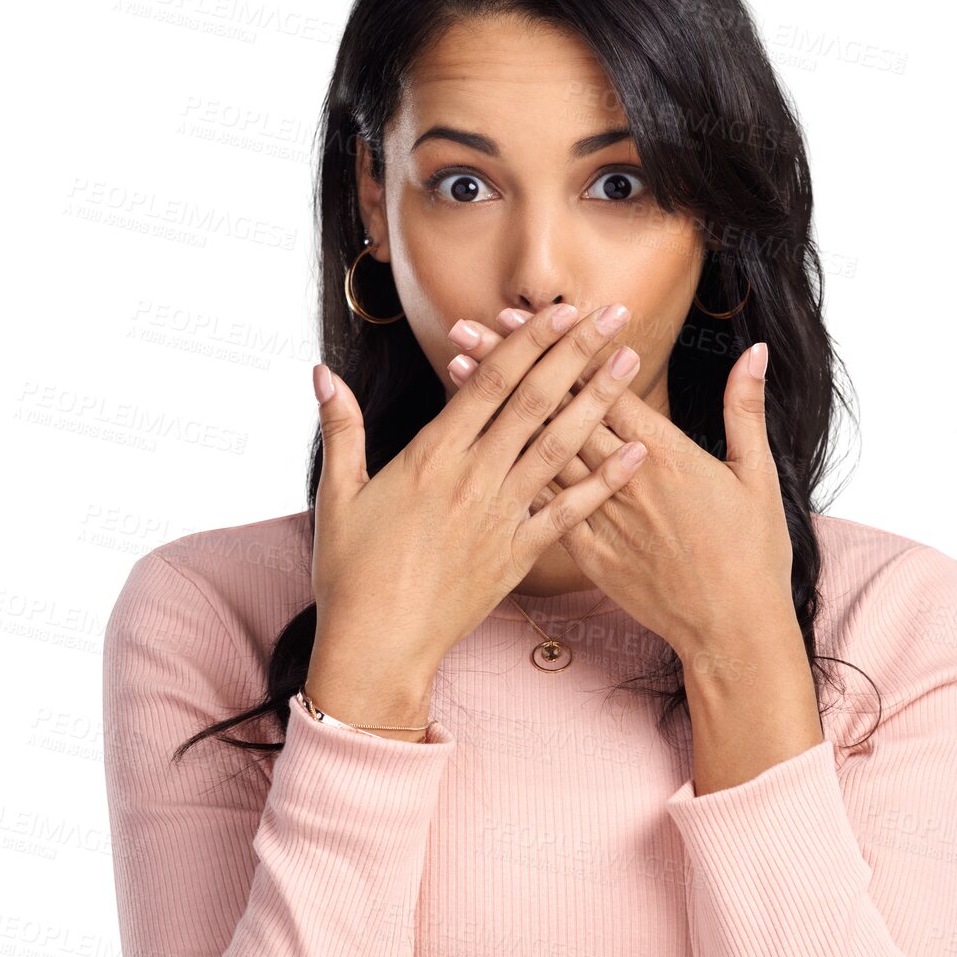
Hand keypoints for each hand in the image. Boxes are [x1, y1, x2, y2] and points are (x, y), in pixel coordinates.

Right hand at [308, 301, 649, 677]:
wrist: (376, 646)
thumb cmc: (350, 572)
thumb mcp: (337, 494)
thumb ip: (339, 428)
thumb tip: (319, 372)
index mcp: (432, 455)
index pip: (489, 381)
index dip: (528, 340)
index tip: (559, 310)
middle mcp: (474, 478)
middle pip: (535, 401)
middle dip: (576, 352)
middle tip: (613, 314)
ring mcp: (502, 515)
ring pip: (560, 446)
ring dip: (598, 401)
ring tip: (629, 362)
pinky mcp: (520, 554)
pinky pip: (571, 511)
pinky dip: (606, 481)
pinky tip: (637, 453)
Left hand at [444, 308, 796, 662]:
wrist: (733, 633)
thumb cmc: (752, 555)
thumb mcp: (758, 475)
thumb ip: (746, 409)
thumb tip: (757, 352)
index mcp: (665, 454)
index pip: (602, 386)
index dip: (561, 347)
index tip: (526, 316)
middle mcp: (625, 480)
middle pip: (558, 410)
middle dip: (512, 365)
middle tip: (470, 329)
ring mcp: (602, 517)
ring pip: (537, 451)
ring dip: (497, 410)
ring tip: (460, 375)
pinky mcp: (589, 553)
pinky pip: (542, 508)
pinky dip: (508, 472)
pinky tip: (477, 449)